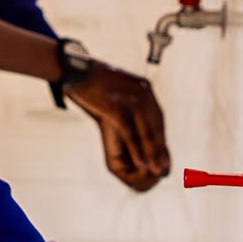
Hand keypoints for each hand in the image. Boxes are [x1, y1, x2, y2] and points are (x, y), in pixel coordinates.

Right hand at [63, 61, 169, 190]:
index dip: (162, 138)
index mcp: (144, 87)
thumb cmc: (93, 80)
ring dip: (153, 155)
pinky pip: (130, 134)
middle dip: (161, 149)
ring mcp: (130, 99)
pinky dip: (138, 151)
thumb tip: (138, 120)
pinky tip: (142, 165)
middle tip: (165, 169)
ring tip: (157, 171)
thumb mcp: (119, 85)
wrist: (76, 70)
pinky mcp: (116, 108)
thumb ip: (130, 98)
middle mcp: (142, 92)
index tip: (166, 156)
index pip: (158, 117)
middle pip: (157, 126)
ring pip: (146, 132)